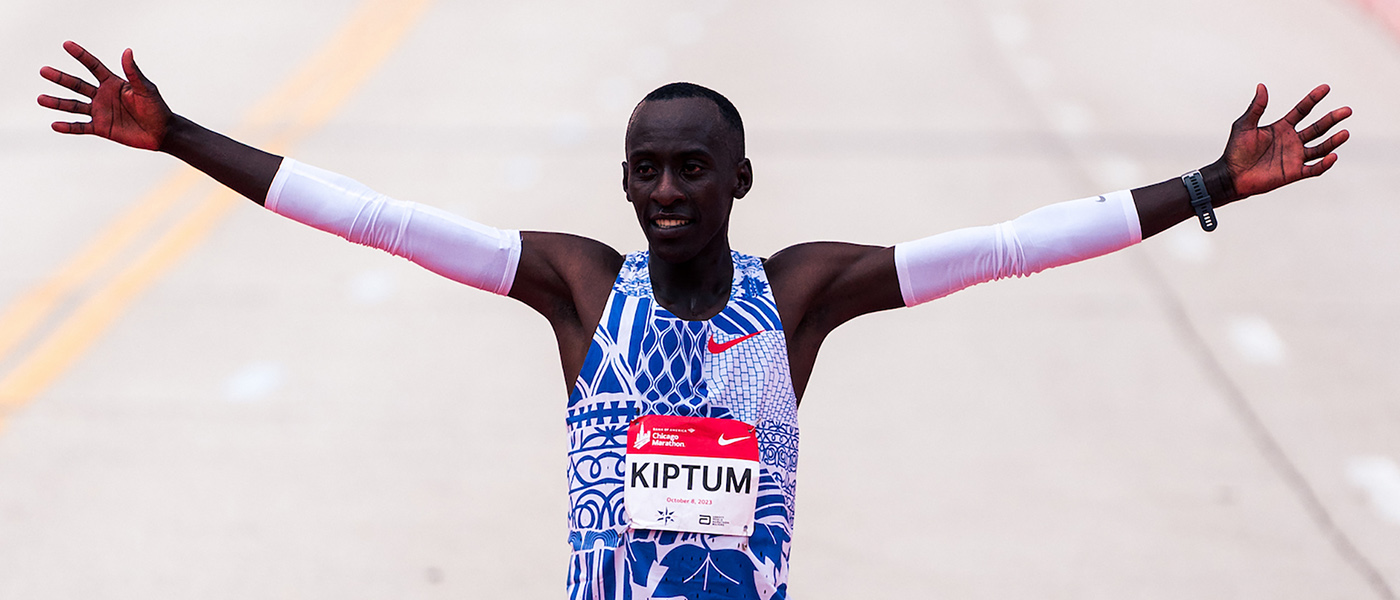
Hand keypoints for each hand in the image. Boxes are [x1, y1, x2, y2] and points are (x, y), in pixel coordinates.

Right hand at [38, 41, 171, 150]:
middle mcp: (103, 96)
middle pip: (77, 85)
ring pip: (74, 106)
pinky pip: (81, 127)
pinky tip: (54, 125)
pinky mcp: (101, 127)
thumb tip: (127, 51)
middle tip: (43, 70)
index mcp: (113, 83)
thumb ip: (134, 73)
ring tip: (40, 99)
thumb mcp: (146, 89)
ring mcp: (100, 112)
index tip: (66, 44)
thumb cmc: (156, 108)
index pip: (93, 66)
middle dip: (61, 78)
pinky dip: (68, 127)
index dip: (81, 55)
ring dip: (57, 103)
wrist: (161, 132)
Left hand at [1217, 83, 1351, 201]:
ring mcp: (1294, 157)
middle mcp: (1292, 140)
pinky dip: (1324, 164)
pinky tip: (1332, 156)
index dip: (1313, 99)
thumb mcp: (1245, 125)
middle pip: (1317, 128)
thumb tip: (1262, 86)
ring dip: (1333, 141)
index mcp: (1281, 127)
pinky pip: (1314, 169)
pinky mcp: (1294, 173)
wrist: (1231, 176)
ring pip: (1320, 148)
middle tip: (1347, 110)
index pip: (1302, 110)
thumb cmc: (1235, 150)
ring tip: (1345, 133)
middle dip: (1332, 119)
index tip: (1326, 88)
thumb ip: (1256, 108)